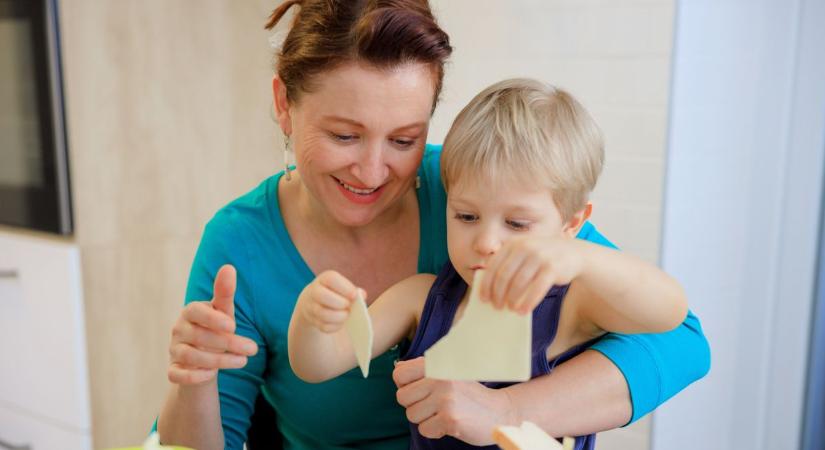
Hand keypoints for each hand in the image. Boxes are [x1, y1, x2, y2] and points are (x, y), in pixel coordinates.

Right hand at [167, 264, 258, 384]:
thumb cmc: (215, 328)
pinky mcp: (173, 369)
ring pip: (190, 356)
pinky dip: (192, 376)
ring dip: (218, 361)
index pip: (196, 311)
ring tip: (242, 361)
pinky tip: (211, 375)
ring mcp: (174, 350)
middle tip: (252, 349)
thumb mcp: (222, 311)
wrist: (203, 357)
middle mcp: (179, 330)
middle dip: (227, 344)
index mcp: (190, 312)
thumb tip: (229, 267)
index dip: (213, 319)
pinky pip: (176, 374)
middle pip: (198, 336)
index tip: (233, 326)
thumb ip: (225, 292)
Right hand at [296, 270, 362, 332]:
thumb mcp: (343, 287)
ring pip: (323, 313)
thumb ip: (354, 290)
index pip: (331, 279)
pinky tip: (340, 323)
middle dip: (340, 303)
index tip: (354, 295)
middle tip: (349, 306)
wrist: (315, 302)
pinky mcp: (313, 321)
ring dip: (339, 316)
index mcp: (324, 279)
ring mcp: (311, 307)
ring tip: (346, 315)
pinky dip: (335, 326)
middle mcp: (314, 291)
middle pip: (322, 295)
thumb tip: (362, 295)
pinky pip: (324, 326)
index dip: (345, 288)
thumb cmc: (336, 293)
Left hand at [393, 357, 517, 444]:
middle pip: (402, 397)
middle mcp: (440, 378)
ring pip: (411, 415)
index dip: (405, 386)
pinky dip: (434, 430)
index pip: (399, 374)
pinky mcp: (449, 419)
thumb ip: (424, 369)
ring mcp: (445, 399)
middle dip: (415, 405)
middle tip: (434, 405)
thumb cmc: (469, 394)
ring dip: (425, 419)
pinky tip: (450, 423)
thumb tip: (397, 369)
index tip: (420, 390)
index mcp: (438, 364)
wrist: (498, 412)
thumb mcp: (448, 373)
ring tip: (444, 413)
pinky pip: (424, 429)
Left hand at [480, 236, 585, 313]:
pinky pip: (536, 289)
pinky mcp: (552, 268)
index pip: (493, 266)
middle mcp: (525, 247)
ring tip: (510, 309)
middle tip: (496, 306)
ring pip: (518, 283)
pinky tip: (523, 310)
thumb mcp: (524, 252)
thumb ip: (508, 262)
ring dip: (512, 299)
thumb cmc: (542, 257)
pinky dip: (528, 302)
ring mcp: (539, 257)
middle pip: (504, 275)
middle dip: (498, 294)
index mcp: (513, 244)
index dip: (487, 284)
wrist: (572, 253)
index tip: (484, 298)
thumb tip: (488, 286)